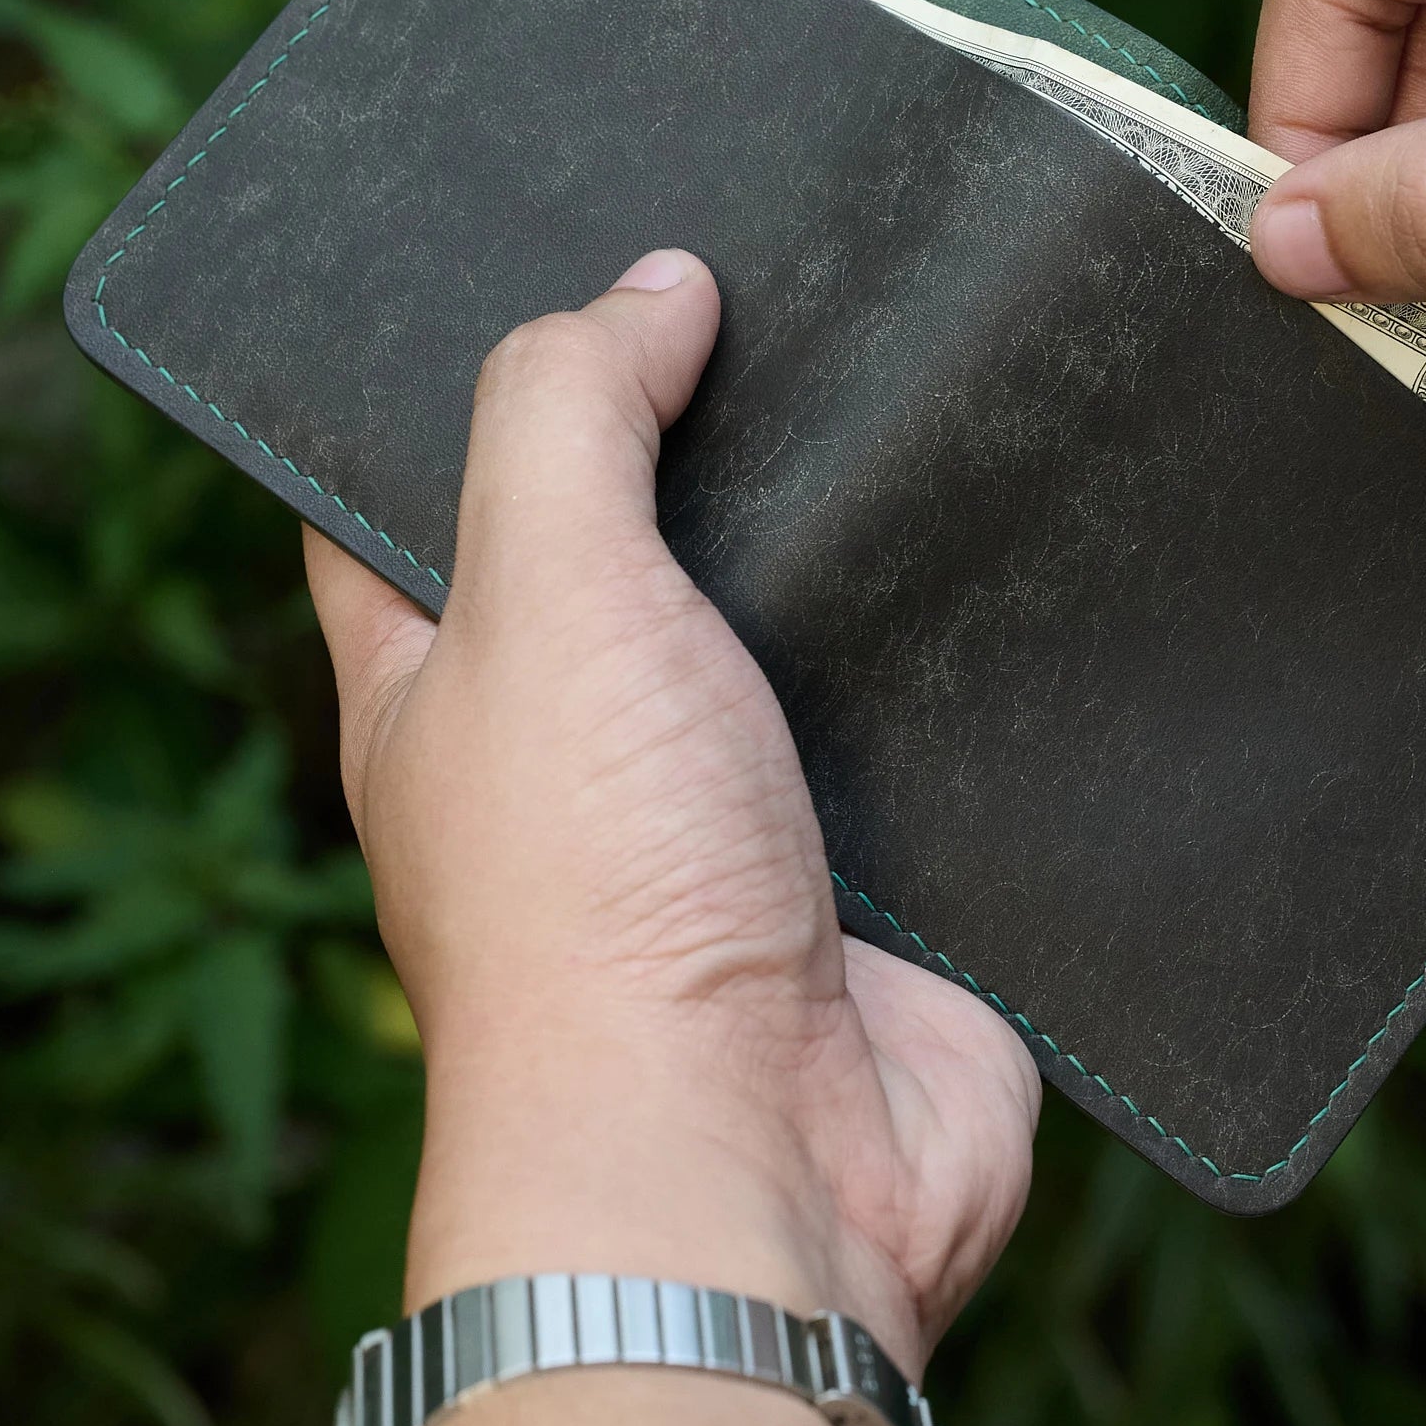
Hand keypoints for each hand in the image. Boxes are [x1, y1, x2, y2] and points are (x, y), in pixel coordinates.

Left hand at [305, 249, 1038, 1425]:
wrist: (762, 1154)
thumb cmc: (597, 894)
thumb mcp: (545, 595)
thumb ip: (568, 416)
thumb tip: (649, 287)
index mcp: (447, 687)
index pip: (408, 505)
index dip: (452, 387)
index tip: (550, 272)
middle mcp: (578, 746)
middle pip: (622, 551)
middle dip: (687, 444)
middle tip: (767, 302)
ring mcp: (725, 808)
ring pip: (782, 630)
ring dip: (840, 550)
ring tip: (914, 393)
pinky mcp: (867, 859)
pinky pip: (914, 719)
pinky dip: (957, 650)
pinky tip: (1018, 548)